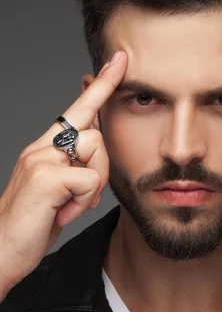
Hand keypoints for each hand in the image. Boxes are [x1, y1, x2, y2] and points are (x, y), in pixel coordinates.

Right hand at [0, 50, 127, 298]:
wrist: (2, 251)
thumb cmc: (33, 223)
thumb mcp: (60, 191)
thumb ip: (76, 167)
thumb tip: (97, 152)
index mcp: (45, 148)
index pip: (79, 109)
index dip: (101, 85)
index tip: (120, 60)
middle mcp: (41, 146)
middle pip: (98, 135)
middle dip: (100, 170)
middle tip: (78, 199)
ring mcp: (41, 159)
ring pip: (96, 153)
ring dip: (91, 188)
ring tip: (66, 206)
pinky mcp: (46, 176)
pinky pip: (90, 180)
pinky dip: (82, 202)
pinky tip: (61, 212)